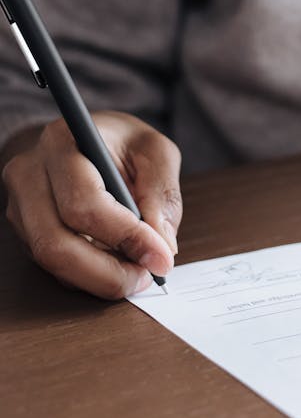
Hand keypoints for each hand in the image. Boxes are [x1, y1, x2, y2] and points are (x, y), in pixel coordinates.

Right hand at [2, 111, 181, 299]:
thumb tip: (163, 244)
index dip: (124, 235)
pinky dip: (88, 275)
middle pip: (56, 243)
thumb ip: (161, 192)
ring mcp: (21, 207)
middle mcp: (29, 175)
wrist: (82, 139)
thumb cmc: (118, 141)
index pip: (83, 202)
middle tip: (146, 276)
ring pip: (52, 262)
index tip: (160, 255)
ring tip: (136, 272)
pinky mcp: (25, 231)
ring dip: (99, 279)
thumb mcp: (153, 149)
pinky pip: (53, 267)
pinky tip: (115, 265)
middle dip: (108, 272)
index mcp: (61, 142)